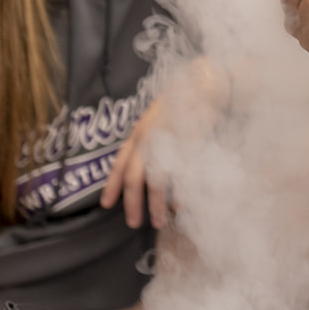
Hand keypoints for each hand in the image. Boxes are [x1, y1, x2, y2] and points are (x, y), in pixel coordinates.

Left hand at [104, 59, 228, 227]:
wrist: (202, 86)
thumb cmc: (178, 106)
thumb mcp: (154, 121)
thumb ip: (145, 142)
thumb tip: (135, 168)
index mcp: (138, 134)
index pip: (120, 164)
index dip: (112, 185)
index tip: (106, 204)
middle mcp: (149, 139)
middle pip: (135, 177)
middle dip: (132, 203)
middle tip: (133, 223)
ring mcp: (168, 143)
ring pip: (157, 180)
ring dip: (156, 204)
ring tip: (159, 221)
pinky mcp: (188, 146)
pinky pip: (180, 176)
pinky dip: (179, 193)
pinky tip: (178, 206)